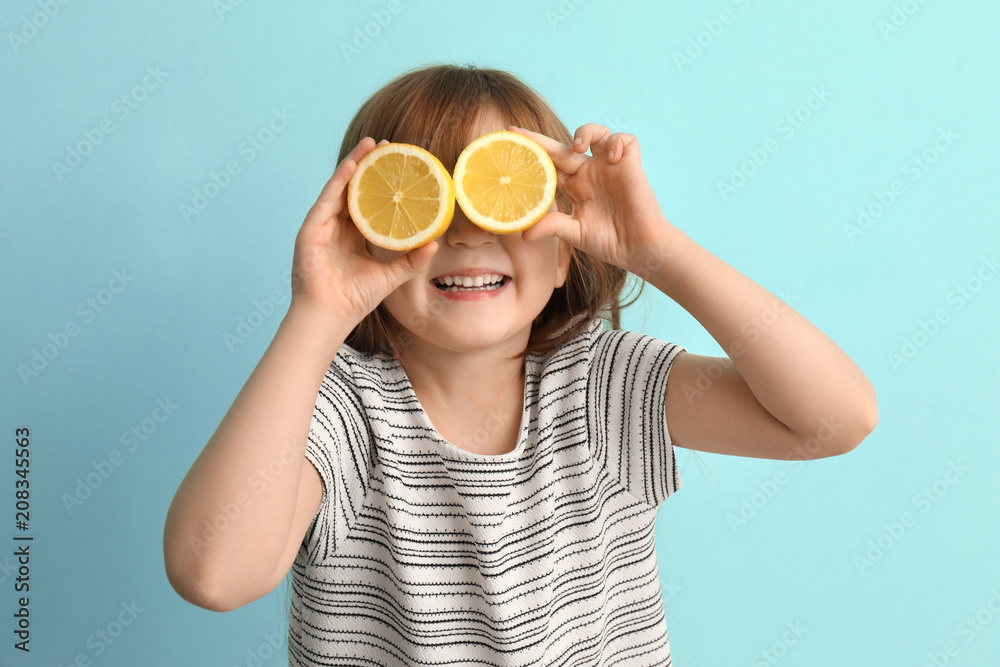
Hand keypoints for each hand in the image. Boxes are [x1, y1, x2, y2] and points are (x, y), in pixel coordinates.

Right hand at [289, 137, 438, 324]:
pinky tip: (352, 165)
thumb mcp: (391, 275)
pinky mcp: (311, 228)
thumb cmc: (356, 299)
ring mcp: (323, 225)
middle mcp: (337, 227)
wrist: (331, 315)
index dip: (382, 183)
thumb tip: (436, 243)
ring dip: (354, 163)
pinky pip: (327, 199)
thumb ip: (412, 260)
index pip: (369, 201)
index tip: (399, 164)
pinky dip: (339, 181)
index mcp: (354, 236)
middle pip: (354, 188)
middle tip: (387, 145)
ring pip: (340, 187)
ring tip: (371, 145)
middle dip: (369, 166)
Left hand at [510, 124, 673, 274]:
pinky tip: (611, 158)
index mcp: (575, 187)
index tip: (509, 147)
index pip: (549, 166)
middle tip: (518, 133)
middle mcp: (589, 173)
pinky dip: (617, 143)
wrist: (637, 249)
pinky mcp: (630, 165)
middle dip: (540, 139)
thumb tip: (523, 233)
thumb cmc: (609, 242)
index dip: (532, 155)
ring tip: (578, 147)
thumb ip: (552, 226)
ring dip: (586, 132)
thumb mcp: (575, 233)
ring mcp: (609, 167)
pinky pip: (625, 141)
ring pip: (597, 134)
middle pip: (562, 148)